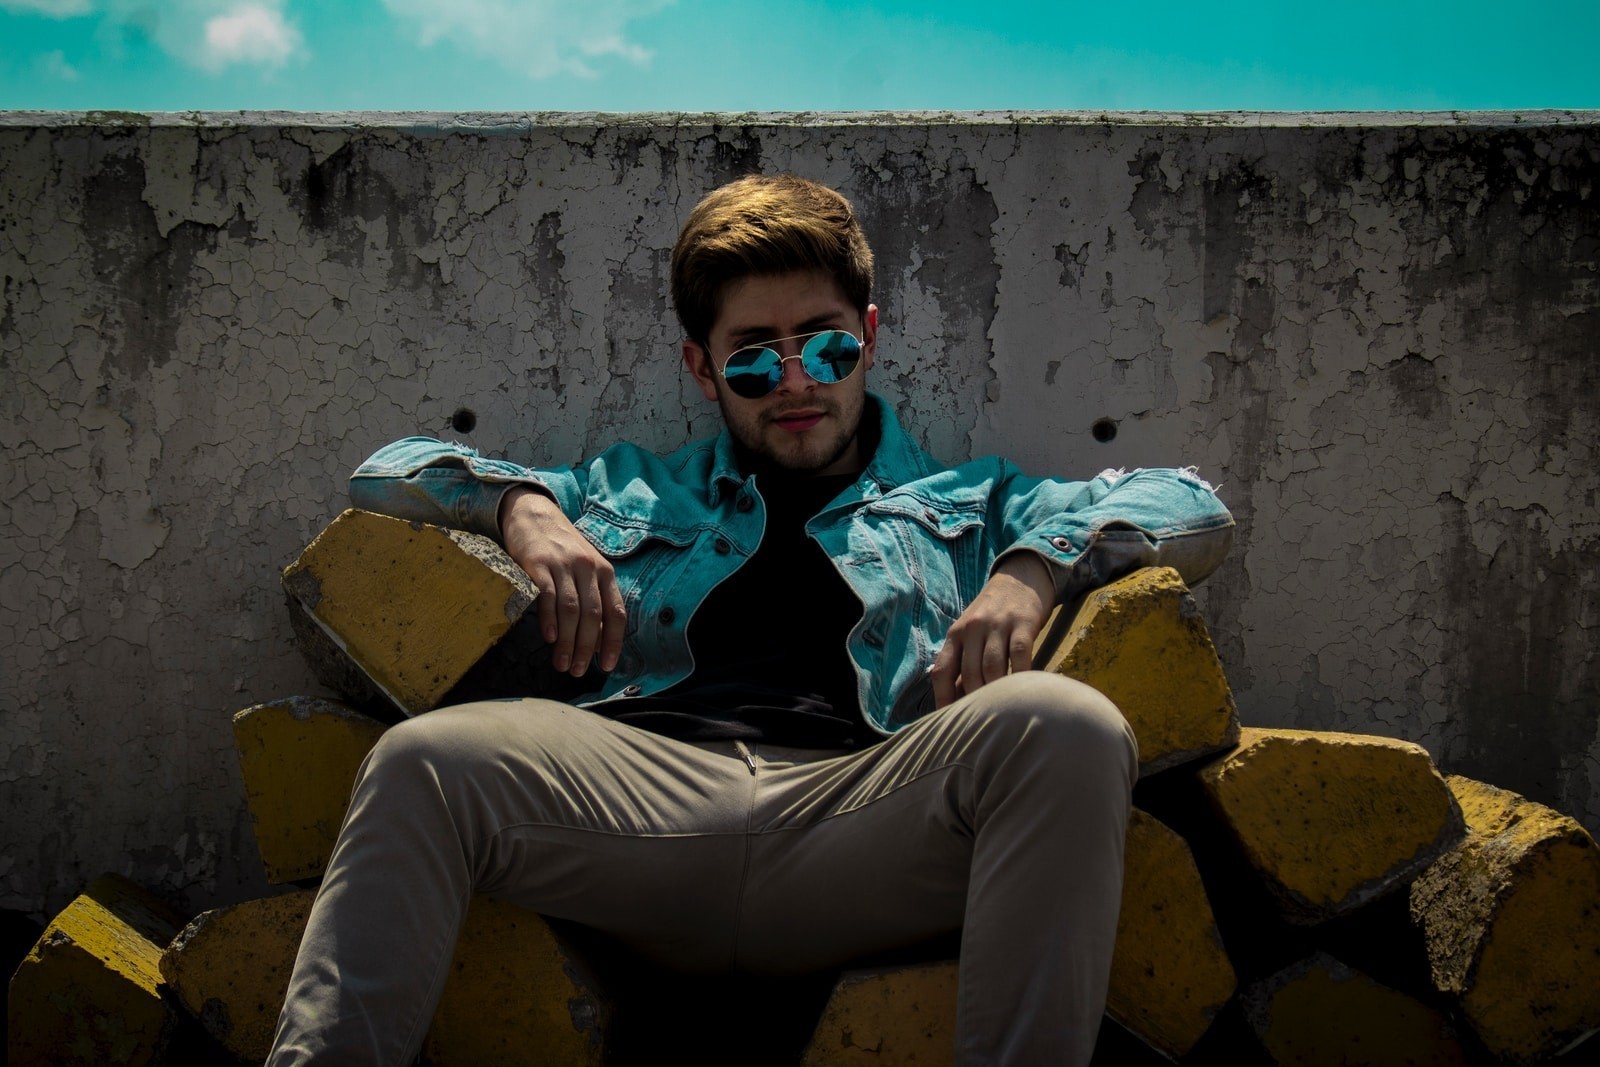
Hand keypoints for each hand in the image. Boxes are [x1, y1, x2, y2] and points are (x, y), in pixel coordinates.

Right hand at [498, 486, 625, 676]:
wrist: (534, 515)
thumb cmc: (561, 549)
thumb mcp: (585, 569)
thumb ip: (593, 599)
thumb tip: (598, 640)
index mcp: (604, 572)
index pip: (616, 612)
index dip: (614, 642)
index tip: (607, 666)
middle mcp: (588, 568)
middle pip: (594, 616)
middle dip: (588, 648)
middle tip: (579, 671)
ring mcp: (564, 565)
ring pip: (572, 610)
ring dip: (568, 642)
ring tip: (563, 664)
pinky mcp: (539, 563)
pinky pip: (548, 595)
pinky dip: (550, 620)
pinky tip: (550, 638)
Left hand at [930, 553, 1054, 707]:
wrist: (1019, 579)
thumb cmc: (992, 615)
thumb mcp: (970, 633)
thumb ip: (964, 662)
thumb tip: (957, 701)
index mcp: (955, 634)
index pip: (942, 671)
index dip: (943, 699)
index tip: (949, 721)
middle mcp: (972, 629)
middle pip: (968, 673)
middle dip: (974, 700)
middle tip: (982, 720)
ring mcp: (997, 625)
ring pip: (992, 668)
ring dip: (996, 691)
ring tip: (1002, 710)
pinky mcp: (1023, 624)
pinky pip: (1019, 655)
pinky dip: (1021, 675)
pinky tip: (1024, 689)